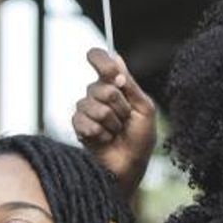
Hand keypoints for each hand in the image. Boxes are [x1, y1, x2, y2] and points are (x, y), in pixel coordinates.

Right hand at [72, 47, 155, 197]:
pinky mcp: (78, 126)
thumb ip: (130, 85)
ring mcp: (86, 110)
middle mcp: (98, 94)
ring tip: (116, 133)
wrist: (131, 166)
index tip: (103, 65)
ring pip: (92, 104)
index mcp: (115, 86)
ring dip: (111, 122)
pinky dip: (100, 133)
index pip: (100, 61)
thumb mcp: (144, 109)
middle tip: (125, 120)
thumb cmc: (141, 140)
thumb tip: (117, 57)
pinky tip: (105, 140)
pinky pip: (83, 121)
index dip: (99, 59)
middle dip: (119, 106)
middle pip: (100, 86)